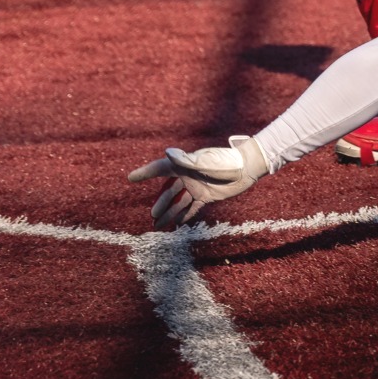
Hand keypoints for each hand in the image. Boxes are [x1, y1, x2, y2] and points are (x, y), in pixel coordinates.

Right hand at [127, 135, 269, 229]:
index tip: (130, 178)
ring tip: (158, 225)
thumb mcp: (206, 162)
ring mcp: (197, 187)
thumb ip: (187, 160)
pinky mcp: (207, 196)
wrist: (247, 168)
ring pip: (179, 202)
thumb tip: (167, 153)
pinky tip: (177, 224)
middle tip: (152, 215)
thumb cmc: (226, 161)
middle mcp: (188, 176)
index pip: (160, 169)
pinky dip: (185, 216)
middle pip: (169, 191)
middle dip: (160, 203)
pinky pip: (193, 208)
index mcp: (184, 165)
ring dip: (169, 213)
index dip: (144, 173)